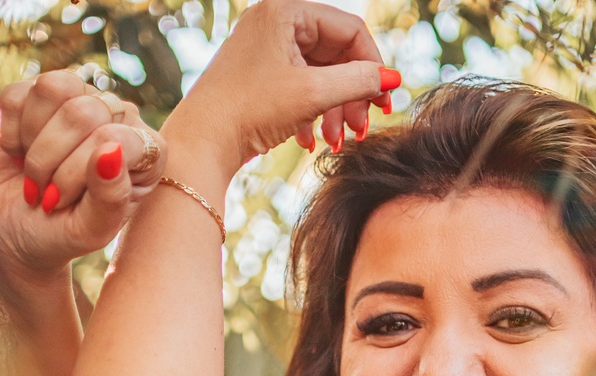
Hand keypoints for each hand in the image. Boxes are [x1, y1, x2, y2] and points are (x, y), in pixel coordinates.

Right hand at [0, 71, 167, 291]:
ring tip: (34, 170)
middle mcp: (120, 119)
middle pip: (83, 112)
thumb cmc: (60, 235)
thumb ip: (110, 198)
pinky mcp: (42, 95)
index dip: (77, 171)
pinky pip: (20, 92)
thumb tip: (111, 150)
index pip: (115, 138)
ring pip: (53, 88)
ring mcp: (82, 100)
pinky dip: (11, 128)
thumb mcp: (89, 231)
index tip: (58, 202)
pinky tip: (19, 152)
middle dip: (51, 159)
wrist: (14, 231)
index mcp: (148, 154)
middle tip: (43, 193)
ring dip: (33, 139)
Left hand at [165, 0, 395, 178]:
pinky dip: (312, 115)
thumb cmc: (252, 109)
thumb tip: (392, 78)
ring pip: (319, 75)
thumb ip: (358, 81)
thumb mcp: (313, 94)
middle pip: (335, 54)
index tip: (385, 101)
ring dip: (335, 111)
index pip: (349, 29)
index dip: (372, 66)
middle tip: (363, 127)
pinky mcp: (260, 77)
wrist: (203, 141)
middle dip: (352, 95)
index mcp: (286, 10)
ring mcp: (266, 50)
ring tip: (338, 142)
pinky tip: (310, 141)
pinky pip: (300, 88)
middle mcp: (275, 22)